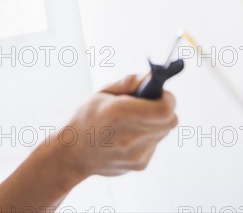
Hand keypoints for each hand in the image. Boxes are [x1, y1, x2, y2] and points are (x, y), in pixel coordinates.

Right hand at [55, 73, 177, 177]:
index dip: (167, 98)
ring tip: (134, 122)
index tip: (160, 94)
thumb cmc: (85, 118)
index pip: (165, 109)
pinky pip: (155, 145)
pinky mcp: (140, 165)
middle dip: (164, 109)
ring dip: (155, 124)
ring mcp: (136, 154)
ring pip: (164, 132)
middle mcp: (129, 136)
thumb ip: (128, 82)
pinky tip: (129, 136)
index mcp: (118, 112)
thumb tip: (152, 78)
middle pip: (170, 120)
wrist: (72, 153)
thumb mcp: (101, 92)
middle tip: (148, 106)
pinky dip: (148, 138)